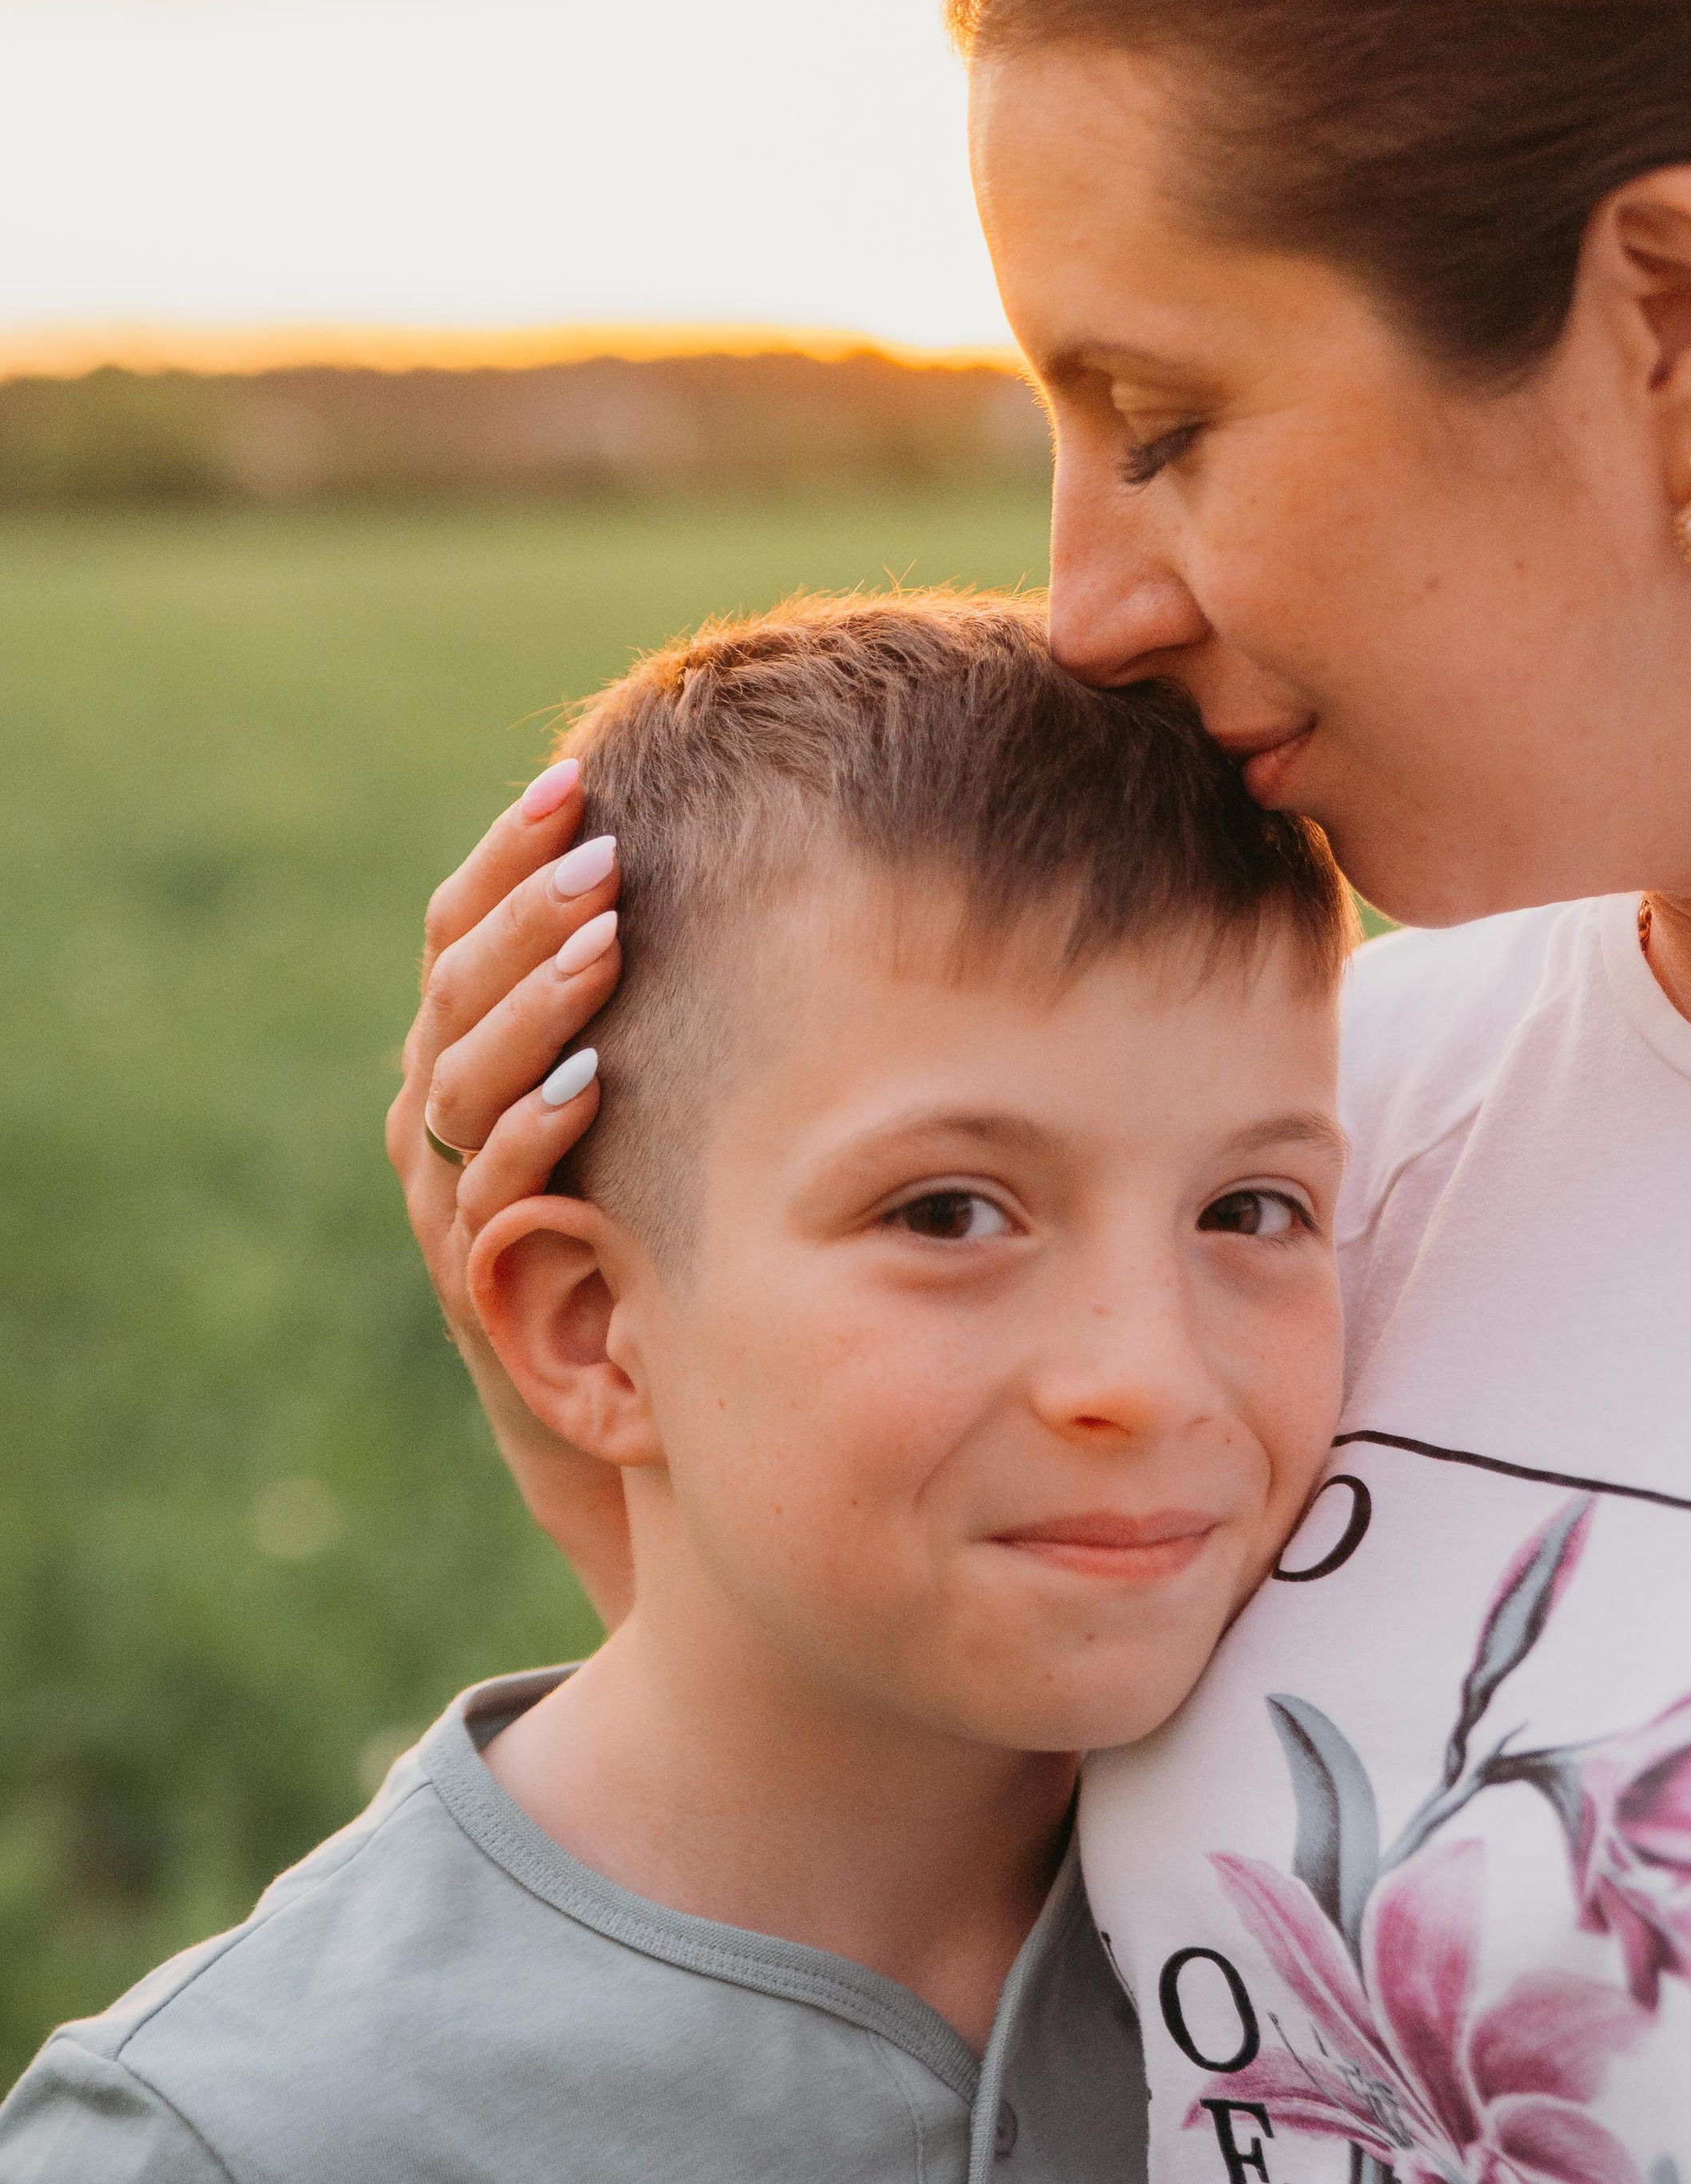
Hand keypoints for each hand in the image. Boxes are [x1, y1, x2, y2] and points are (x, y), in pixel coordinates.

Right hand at [387, 758, 634, 1626]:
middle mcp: (444, 1106)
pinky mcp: (475, 1278)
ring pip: (463, 1075)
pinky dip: (535, 1133)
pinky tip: (591, 1083)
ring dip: (534, 1005)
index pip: (463, 921)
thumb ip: (661, 994)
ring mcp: (449, 1192)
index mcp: (473, 1039)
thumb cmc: (659, 1218)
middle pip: (455, 981)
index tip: (574, 778)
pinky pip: (488, 1190)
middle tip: (599, 851)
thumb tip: (753, 845)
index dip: (508, 850)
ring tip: (605, 940)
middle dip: (525, 907)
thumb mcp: (659, 1090)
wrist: (634, 1404)